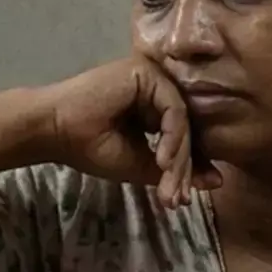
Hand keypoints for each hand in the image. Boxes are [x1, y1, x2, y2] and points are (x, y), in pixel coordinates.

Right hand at [40, 58, 218, 207]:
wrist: (55, 132)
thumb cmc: (89, 148)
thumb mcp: (139, 164)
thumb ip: (174, 170)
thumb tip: (216, 181)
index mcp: (153, 109)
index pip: (183, 137)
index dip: (190, 168)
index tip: (190, 197)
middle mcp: (157, 91)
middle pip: (186, 130)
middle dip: (184, 168)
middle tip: (178, 198)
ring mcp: (153, 79)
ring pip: (183, 122)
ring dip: (179, 157)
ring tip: (169, 184)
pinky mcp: (147, 74)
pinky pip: (174, 109)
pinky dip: (172, 137)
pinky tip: (162, 159)